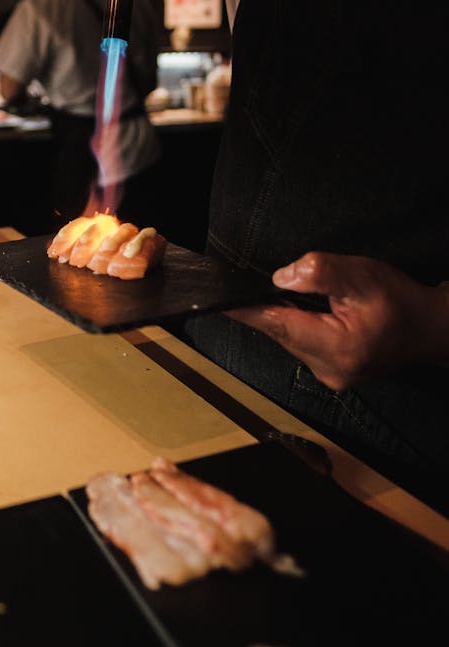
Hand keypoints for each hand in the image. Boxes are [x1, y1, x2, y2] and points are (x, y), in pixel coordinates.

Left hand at [225, 252, 448, 389]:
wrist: (428, 328)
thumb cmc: (400, 302)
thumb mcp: (362, 275)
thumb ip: (320, 273)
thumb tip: (281, 277)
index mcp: (337, 348)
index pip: (277, 325)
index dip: (246, 310)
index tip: (219, 301)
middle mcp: (327, 369)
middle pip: (280, 330)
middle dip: (270, 304)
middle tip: (269, 282)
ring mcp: (327, 374)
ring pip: (288, 336)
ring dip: (286, 314)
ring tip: (308, 296)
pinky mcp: (328, 370)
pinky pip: (299, 342)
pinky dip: (297, 323)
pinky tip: (311, 310)